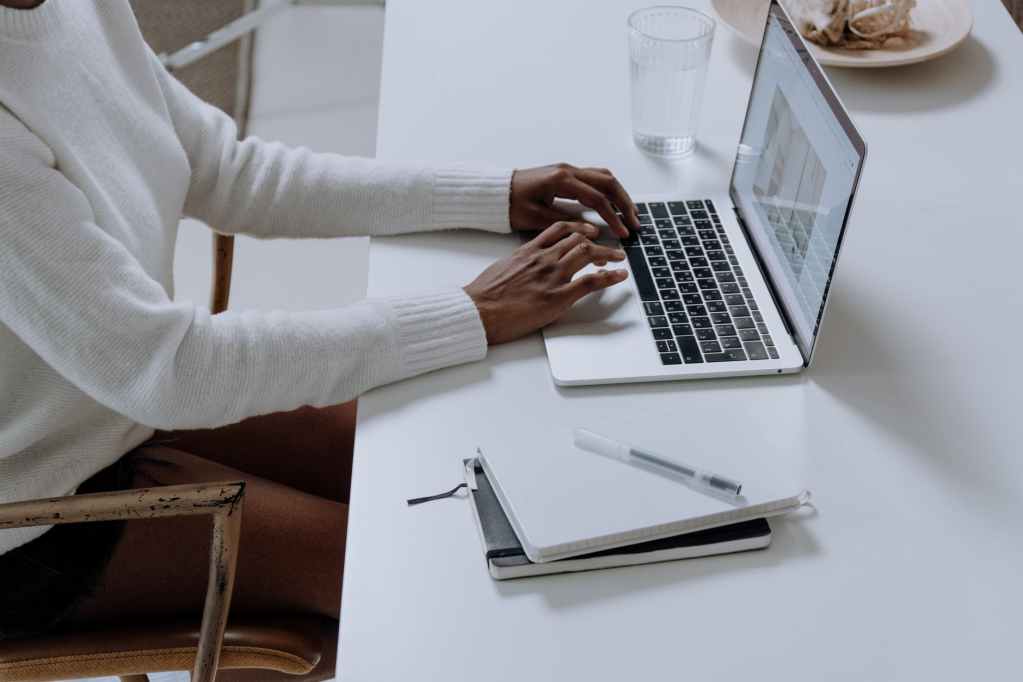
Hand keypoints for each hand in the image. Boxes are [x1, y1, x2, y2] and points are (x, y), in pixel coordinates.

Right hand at [464, 221, 627, 345]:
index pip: (559, 230)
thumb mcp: (502, 268)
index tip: (587, 232)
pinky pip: (591, 281)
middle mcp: (543, 258)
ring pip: (588, 253)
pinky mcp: (558, 296)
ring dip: (608, 254)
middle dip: (597, 241)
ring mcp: (552, 275)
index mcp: (528, 250)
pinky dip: (610, 276)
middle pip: (578, 239)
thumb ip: (520, 263)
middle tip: (608, 248)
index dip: (578, 229)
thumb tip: (527, 267)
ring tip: (618, 257)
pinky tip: (620, 275)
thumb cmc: (484, 295)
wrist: (478, 310)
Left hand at [509, 163, 640, 237]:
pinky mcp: (566, 174)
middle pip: (608, 182)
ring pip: (604, 177)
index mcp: (561, 180)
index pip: (597, 198)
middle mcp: (568, 170)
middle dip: (624, 203)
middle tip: (635, 223)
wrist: (496, 192)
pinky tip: (614, 204)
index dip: (613, 217)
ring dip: (620, 194)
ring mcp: (568, 170)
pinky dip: (608, 190)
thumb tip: (592, 230)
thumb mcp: (536, 218)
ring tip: (630, 214)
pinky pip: (595, 178)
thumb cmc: (511, 204)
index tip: (623, 233)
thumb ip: (565, 222)